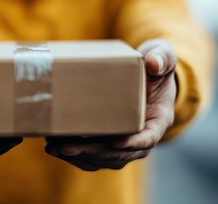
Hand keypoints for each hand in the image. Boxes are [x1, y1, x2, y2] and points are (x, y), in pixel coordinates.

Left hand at [45, 39, 176, 170]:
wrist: (144, 79)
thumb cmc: (154, 68)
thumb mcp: (163, 57)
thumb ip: (162, 57)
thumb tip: (154, 62)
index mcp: (158, 120)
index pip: (148, 137)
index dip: (134, 143)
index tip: (116, 141)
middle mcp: (141, 138)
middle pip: (119, 154)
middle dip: (93, 152)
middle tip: (67, 147)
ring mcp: (124, 144)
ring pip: (103, 159)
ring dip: (78, 156)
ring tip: (54, 147)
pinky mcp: (108, 144)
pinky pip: (93, 157)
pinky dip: (75, 155)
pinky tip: (55, 147)